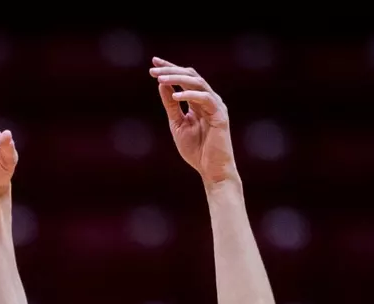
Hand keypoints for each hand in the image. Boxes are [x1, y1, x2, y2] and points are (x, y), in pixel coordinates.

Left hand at [150, 58, 237, 185]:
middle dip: (172, 70)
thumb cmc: (196, 149)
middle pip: (191, 75)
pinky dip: (190, 95)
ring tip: (161, 79)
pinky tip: (176, 96)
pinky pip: (205, 99)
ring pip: (198, 83)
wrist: (211, 170)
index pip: (185, 78)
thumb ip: (171, 105)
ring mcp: (216, 106)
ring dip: (178, 79)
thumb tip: (162, 84)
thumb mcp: (177, 124)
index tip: (153, 63)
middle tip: (154, 69)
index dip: (170, 69)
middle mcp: (209, 99)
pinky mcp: (220, 115)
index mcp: (199, 101)